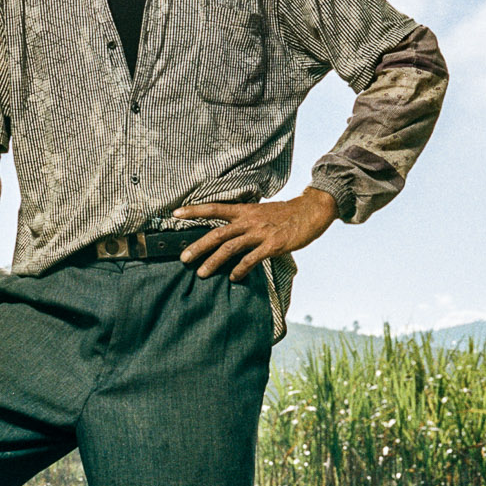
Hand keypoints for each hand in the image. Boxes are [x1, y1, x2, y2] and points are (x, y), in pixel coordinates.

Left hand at [175, 187, 339, 279]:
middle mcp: (249, 220)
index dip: (194, 210)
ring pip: (230, 247)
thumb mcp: (261, 211)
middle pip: (217, 233)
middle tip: (183, 258)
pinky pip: (251, 259)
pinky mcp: (272, 245)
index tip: (175, 213)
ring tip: (202, 273)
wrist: (311, 211)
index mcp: (244, 210)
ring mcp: (260, 233)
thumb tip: (229, 231)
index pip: (214, 208)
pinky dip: (240, 269)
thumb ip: (244, 220)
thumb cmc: (285, 214)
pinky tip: (234, 278)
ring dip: (214, 261)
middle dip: (198, 246)